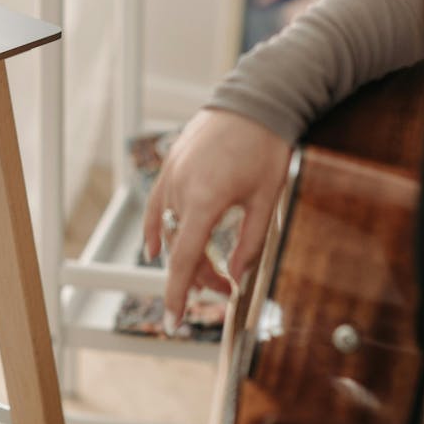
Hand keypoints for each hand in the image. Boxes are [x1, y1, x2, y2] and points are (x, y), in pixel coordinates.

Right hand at [141, 108, 292, 334]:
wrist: (255, 101)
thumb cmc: (266, 148)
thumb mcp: (266, 200)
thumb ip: (250, 243)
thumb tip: (238, 277)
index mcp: (205, 200)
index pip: (183, 260)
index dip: (177, 294)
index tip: (173, 321)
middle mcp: (181, 189)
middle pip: (181, 248)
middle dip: (200, 275)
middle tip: (227, 288)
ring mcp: (172, 175)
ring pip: (171, 230)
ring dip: (188, 253)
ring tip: (210, 268)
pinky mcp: (170, 164)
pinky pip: (158, 206)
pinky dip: (158, 229)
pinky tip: (156, 247)